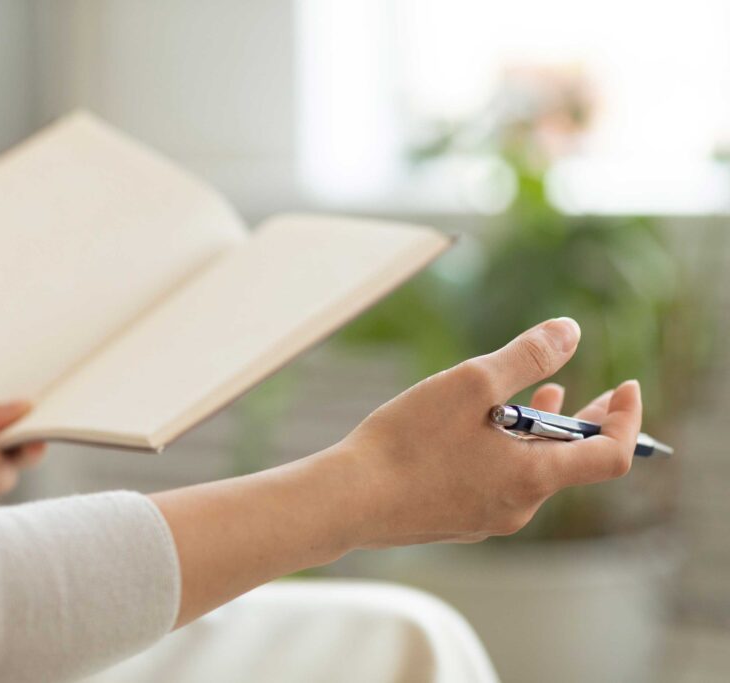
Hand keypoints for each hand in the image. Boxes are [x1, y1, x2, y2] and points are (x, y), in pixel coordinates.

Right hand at [336, 317, 640, 547]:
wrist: (348, 500)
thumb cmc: (408, 442)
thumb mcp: (471, 384)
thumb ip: (526, 356)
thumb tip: (570, 331)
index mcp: (532, 477)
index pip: (609, 456)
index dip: (625, 418)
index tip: (624, 385)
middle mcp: (518, 508)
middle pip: (568, 463)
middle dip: (582, 423)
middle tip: (595, 392)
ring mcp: (485, 520)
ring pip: (529, 472)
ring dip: (539, 434)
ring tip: (540, 399)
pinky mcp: (455, 522)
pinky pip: (497, 485)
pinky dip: (505, 452)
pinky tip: (480, 431)